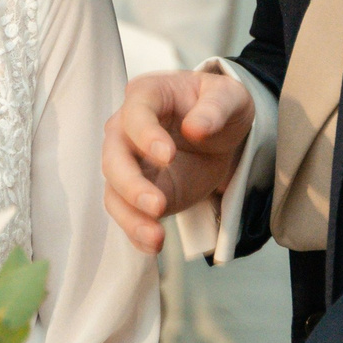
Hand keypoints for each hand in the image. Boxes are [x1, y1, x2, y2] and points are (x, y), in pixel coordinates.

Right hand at [102, 69, 255, 254]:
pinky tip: (153, 245)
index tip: (168, 155)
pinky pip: (128, 214)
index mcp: (146, 96)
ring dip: (131, 216)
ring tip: (156, 237)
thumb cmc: (217, 105)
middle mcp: (127, 129)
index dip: (146, 136)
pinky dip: (137, 231)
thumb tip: (196, 127)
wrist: (219, 132)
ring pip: (115, 191)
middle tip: (157, 204)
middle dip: (131, 184)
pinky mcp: (138, 192)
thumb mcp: (229, 96)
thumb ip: (216, 107)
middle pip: (113, 157)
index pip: (135, 115)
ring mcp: (129, 163)